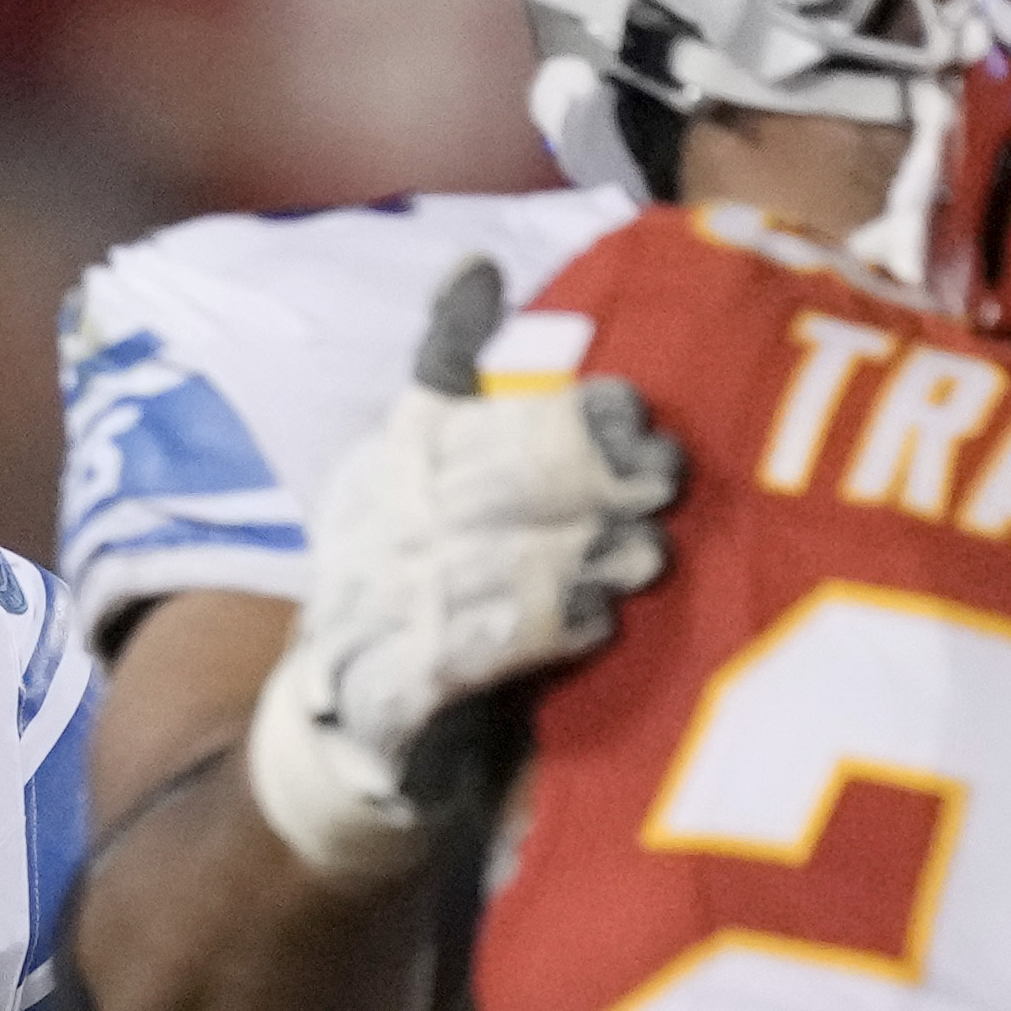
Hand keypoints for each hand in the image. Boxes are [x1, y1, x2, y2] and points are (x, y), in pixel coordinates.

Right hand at [243, 260, 680, 887]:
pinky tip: (596, 623)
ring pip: (482, 565)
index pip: (461, 415)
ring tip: (645, 554)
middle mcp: (365, 532)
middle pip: (479, 485)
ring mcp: (366, 616)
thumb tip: (474, 264)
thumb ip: (455, 380)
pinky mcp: (386, 698)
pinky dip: (538, 631)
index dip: (554, 410)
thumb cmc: (417, 592)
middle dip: (581, 476)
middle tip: (664, 479)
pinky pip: (470, 652)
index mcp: (381, 466)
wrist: (345, 745)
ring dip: (575, 554)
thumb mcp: (428, 479)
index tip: (637, 411)